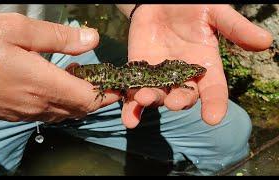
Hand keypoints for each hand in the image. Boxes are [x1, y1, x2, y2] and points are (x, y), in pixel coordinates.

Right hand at [0, 13, 119, 122]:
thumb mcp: (19, 30)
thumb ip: (60, 38)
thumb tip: (93, 39)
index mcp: (43, 84)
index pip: (89, 98)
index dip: (108, 93)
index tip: (120, 84)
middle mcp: (36, 105)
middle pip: (80, 109)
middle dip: (98, 97)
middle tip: (104, 79)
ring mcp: (23, 113)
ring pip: (64, 113)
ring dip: (79, 100)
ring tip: (81, 78)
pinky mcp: (12, 115)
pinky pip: (47, 114)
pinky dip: (60, 103)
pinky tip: (55, 85)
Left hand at [119, 5, 272, 127]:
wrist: (161, 0)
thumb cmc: (191, 6)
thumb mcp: (216, 13)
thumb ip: (235, 28)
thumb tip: (266, 42)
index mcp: (204, 67)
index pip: (213, 90)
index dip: (214, 104)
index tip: (213, 118)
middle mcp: (182, 76)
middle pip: (182, 96)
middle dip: (177, 101)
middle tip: (173, 102)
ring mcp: (159, 75)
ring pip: (157, 95)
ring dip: (150, 101)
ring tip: (143, 100)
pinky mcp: (138, 70)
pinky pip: (133, 90)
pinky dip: (130, 105)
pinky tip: (129, 118)